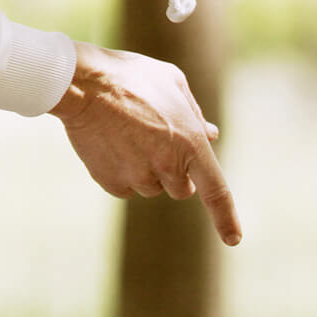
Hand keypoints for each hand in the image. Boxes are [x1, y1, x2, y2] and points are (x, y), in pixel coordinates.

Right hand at [51, 42, 241, 245]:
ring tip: (129, 135)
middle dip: (176, 173)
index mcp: (190, 144)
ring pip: (152, 188)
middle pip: (182, 190)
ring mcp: (138, 177)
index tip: (234, 239)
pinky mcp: (111, 182)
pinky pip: (126, 188)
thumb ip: (194, 114)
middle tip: (158, 143)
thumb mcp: (173, 83)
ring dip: (147, 170)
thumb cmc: (131, 76)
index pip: (216, 191)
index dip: (226, 218)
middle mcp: (167, 167)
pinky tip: (112, 144)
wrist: (83, 84)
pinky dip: (122, 172)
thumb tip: (211, 135)